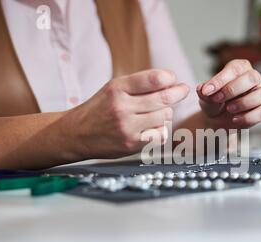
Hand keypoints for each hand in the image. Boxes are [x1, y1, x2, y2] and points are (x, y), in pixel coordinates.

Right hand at [69, 69, 188, 158]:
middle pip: (163, 99)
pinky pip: (159, 134)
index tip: (174, 79)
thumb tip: (171, 81)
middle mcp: (122, 107)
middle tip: (183, 90)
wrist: (76, 134)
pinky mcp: (131, 144)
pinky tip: (151, 126)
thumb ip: (140, 84)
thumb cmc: (100, 108)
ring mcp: (127, 127)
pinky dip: (160, 129)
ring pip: (164, 117)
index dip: (169, 78)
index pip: (153, 79)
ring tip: (157, 111)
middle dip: (178, 93)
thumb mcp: (113, 88)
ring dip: (166, 113)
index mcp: (117, 88)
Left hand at [197, 59, 260, 128]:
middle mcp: (252, 79)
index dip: (221, 79)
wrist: (216, 121)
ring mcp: (259, 95)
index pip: (235, 68)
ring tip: (228, 109)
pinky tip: (235, 119)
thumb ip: (204, 92)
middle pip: (252, 77)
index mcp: (240, 69)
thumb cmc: (214, 102)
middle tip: (217, 99)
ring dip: (243, 102)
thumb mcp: (205, 96)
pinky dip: (247, 117)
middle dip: (233, 89)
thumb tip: (201, 89)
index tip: (207, 90)